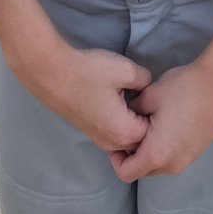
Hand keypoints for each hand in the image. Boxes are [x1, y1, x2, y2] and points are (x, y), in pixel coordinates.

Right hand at [10, 37, 151, 156]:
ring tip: (132, 96)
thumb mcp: (126, 70)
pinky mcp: (88, 130)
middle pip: (142, 140)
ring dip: (133, 121)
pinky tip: (117, 98)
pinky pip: (113, 132)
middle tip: (149, 98)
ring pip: (127, 137)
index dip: (160, 115)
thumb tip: (147, 86)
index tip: (159, 97)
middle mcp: (111, 143)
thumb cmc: (89, 72)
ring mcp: (98, 139)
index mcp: (124, 132)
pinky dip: (120, 120)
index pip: (155, 133)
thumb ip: (146, 80)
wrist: (51, 71)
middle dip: (148, 121)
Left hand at [109, 56, 212, 181]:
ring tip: (148, 122)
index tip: (117, 134)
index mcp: (156, 155)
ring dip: (147, 150)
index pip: (125, 172)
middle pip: (141, 170)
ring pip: (157, 165)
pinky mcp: (196, 153)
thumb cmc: (183, 89)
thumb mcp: (148, 96)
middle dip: (131, 153)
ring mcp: (186, 161)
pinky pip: (171, 158)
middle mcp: (172, 165)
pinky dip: (162, 147)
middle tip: (130, 126)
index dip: (115, 156)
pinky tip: (165, 122)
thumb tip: (125, 117)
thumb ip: (130, 112)